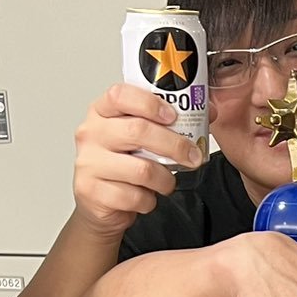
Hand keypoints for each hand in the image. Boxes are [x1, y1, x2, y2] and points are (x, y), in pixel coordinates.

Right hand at [71, 84, 203, 236]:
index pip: (120, 95)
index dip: (150, 103)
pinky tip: (146, 196)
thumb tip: (208, 111)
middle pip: (138, 131)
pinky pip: (134, 196)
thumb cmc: (122, 164)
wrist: (98, 201)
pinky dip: (149, 200)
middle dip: (174, 145)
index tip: (173, 116)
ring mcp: (89, 163)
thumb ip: (168, 123)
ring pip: (141, 170)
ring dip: (165, 180)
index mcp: (101, 112)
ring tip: (166, 182)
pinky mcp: (92, 191)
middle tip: (192, 156)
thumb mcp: (140, 138)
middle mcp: (91, 134)